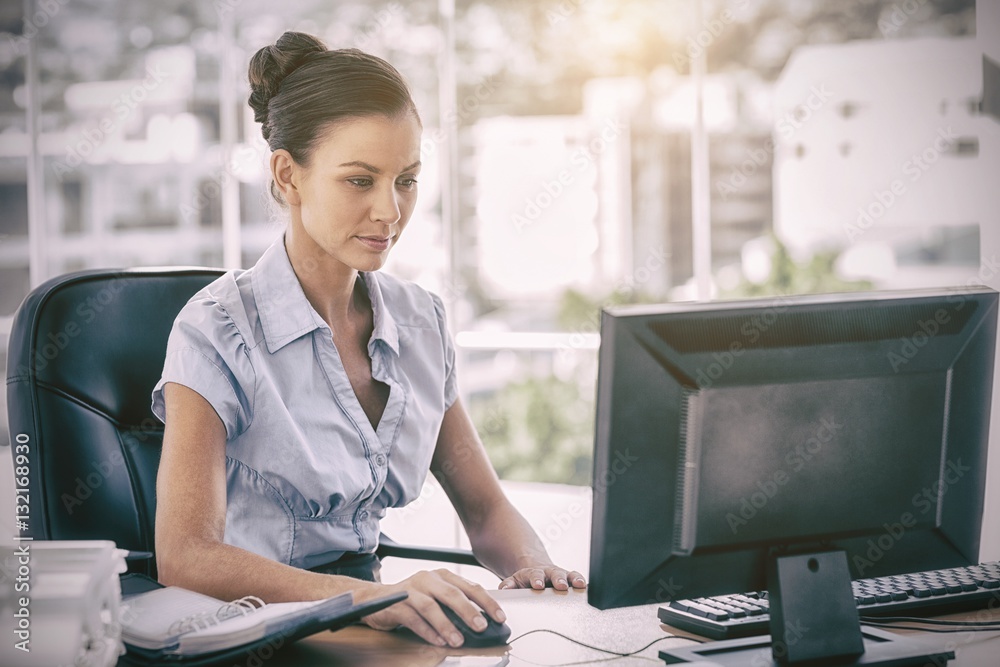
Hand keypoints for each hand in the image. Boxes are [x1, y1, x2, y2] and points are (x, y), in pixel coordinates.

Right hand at [355, 568, 506, 647]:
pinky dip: (427, 631)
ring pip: (431, 607)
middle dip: (469, 611)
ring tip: (458, 640)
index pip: (470, 587)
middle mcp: (428, 579)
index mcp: (442, 575)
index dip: (486, 602)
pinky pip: (414, 619)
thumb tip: (482, 621)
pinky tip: (438, 641)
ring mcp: (411, 590)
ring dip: (447, 625)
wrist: (376, 599)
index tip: (499, 617)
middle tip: (481, 627)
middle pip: (452, 594)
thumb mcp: (436, 596)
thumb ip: (456, 604)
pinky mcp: (397, 604)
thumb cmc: (413, 599)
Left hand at [498, 565, 586, 590]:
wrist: (536, 573)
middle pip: (555, 573)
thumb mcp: (513, 581)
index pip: (535, 575)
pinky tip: (588, 587)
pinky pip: (578, 579)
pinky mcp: (570, 579)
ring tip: (580, 584)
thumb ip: (508, 585)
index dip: (537, 580)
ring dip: (574, 579)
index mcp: (534, 573)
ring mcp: (561, 575)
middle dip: (558, 579)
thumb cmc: (525, 580)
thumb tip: (503, 590)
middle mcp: (549, 572)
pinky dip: (583, 582)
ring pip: (569, 575)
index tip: (538, 585)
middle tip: (561, 585)